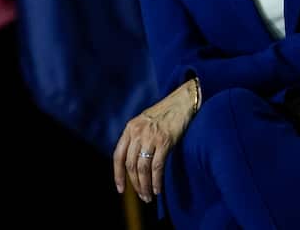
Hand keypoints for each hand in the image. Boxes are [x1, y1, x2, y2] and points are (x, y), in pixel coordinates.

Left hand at [112, 79, 197, 203]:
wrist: (181, 102)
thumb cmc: (164, 115)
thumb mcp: (144, 123)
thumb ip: (136, 139)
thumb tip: (134, 164)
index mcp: (130, 129)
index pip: (117, 156)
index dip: (118, 175)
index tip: (121, 189)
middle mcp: (137, 133)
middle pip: (130, 165)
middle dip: (135, 184)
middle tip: (141, 197)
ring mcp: (150, 137)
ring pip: (142, 168)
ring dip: (144, 186)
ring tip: (148, 196)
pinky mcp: (164, 141)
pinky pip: (157, 166)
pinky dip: (156, 181)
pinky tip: (157, 189)